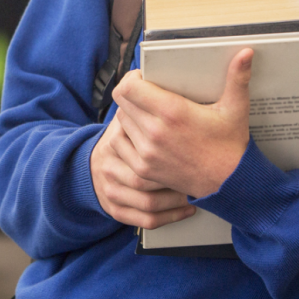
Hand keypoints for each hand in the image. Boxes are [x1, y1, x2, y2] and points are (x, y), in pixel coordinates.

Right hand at [90, 111, 196, 228]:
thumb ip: (147, 102)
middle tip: (203, 173)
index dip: (171, 140)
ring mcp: (110, 186)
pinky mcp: (114, 207)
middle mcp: (109, 162)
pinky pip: (147, 218)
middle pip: (148, 174)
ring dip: (177, 199)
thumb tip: (168, 79)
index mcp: (117, 136)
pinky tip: (188, 209)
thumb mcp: (131, 117)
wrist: (95, 162)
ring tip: (198, 191)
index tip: (196, 145)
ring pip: (149, 199)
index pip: (142, 137)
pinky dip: (171, 216)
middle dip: (179, 176)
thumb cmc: (123, 137)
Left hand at [111, 49, 253, 198]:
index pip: (128, 87)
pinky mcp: (144, 169)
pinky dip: (126, 136)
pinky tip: (140, 132)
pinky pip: (119, 144)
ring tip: (144, 112)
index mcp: (172, 112)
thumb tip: (246, 52)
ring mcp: (147, 153)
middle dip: (131, 93)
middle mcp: (154, 132)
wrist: (231, 184)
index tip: (144, 77)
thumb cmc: (231, 145)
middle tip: (145, 93)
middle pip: (121, 101)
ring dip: (128, 114)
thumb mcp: (236, 108)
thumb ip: (238, 78)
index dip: (131, 78)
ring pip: (120, 121)